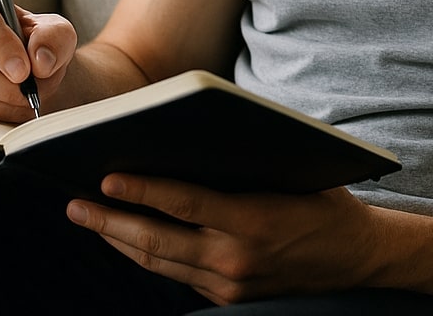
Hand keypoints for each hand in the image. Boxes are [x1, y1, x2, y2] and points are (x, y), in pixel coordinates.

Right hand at [0, 0, 77, 119]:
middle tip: (27, 91)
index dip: (0, 45)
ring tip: (21, 100)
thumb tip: (39, 60)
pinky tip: (2, 109)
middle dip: (1, 82)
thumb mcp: (55, 33)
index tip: (24, 69)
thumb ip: (54, 38)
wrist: (23, 73)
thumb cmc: (34, 45)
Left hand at [65, 175, 382, 305]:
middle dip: (109, 223)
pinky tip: (125, 237)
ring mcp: (230, 284)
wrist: (360, 257)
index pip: (183, 204)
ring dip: (119, 240)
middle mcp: (236, 259)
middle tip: (73, 204)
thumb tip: (186, 134)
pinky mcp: (229, 297)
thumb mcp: (291, 170)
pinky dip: (146, 255)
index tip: (104, 180)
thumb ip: (242, 160)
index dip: (141, 192)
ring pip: (160, 263)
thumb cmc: (326, 199)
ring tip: (87, 217)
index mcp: (253, 222)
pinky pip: (177, 275)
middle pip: (157, 241)